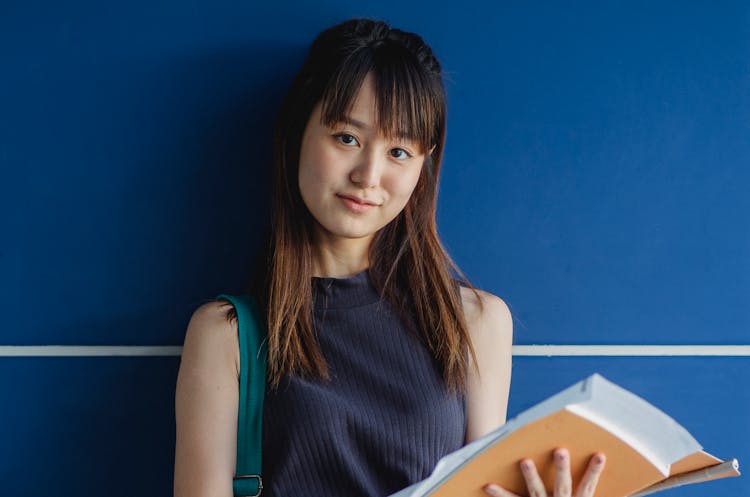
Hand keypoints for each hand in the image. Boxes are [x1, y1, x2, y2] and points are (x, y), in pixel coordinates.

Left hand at [483, 448, 605, 496]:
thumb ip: (583, 490)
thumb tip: (595, 464)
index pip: (588, 486)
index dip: (594, 472)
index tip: (599, 455)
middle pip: (562, 486)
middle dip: (562, 469)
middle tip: (560, 450)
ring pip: (536, 492)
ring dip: (531, 476)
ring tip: (525, 460)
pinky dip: (500, 493)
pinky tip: (487, 485)